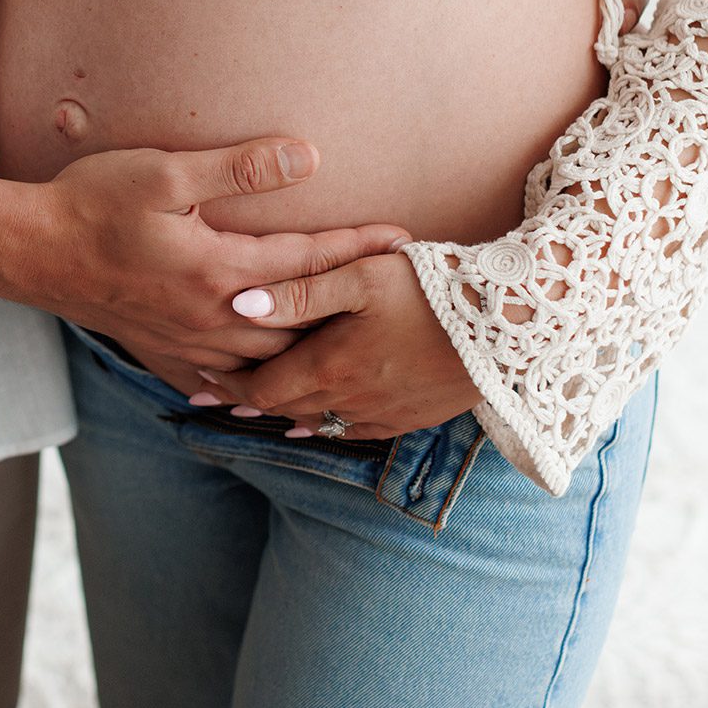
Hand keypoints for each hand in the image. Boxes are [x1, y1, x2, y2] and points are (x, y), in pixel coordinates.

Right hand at [0, 139, 407, 370]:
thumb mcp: (167, 174)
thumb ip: (241, 169)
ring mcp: (186, 343)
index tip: (404, 241)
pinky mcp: (160, 353)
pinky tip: (265, 390)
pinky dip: (250, 388)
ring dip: (309, 356)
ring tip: (347, 349)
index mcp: (221, 270)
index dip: (360, 248)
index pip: (310, 261)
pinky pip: (217, 383)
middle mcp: (212, 317)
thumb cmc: (94, 202)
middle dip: (349, 312)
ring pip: (266, 364)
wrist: (29, 250)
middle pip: (302, 324)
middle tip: (393, 304)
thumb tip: (310, 157)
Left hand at [194, 252, 480, 439]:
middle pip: (283, 408)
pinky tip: (316, 422)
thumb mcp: (361, 275)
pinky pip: (353, 432)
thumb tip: (239, 303)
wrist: (508, 326)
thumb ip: (299, 291)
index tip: (199, 374)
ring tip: (251, 408)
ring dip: (282, 415)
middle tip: (211, 393)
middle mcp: (350, 400)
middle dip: (244, 400)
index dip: (227, 384)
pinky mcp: (409, 418)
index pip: (262, 388)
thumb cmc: (431, 289)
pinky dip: (324, 426)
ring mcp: (381, 414)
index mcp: (330, 366)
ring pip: (316, 424)